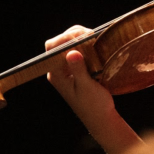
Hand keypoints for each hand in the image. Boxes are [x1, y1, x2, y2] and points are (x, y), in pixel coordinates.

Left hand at [46, 25, 140, 153]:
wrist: (101, 118)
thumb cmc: (94, 106)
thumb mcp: (87, 87)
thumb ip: (78, 70)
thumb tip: (71, 53)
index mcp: (56, 74)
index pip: (52, 48)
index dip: (65, 38)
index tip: (82, 36)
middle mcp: (58, 69)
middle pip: (59, 43)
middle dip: (74, 35)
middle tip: (91, 35)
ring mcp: (67, 68)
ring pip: (69, 44)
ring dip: (81, 38)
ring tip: (94, 39)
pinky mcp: (77, 68)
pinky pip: (78, 50)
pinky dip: (86, 44)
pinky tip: (96, 45)